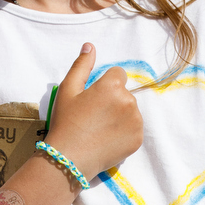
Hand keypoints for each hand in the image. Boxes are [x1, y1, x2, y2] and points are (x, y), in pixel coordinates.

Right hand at [44, 43, 141, 180]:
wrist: (70, 158)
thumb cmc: (66, 122)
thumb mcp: (68, 90)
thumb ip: (81, 66)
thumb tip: (90, 46)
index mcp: (112, 85)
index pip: (118, 74)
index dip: (105, 85)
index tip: (93, 99)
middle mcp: (129, 100)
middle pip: (124, 93)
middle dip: (113, 100)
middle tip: (94, 116)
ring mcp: (136, 121)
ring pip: (130, 111)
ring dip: (120, 115)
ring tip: (100, 129)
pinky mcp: (138, 139)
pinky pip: (134, 129)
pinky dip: (124, 132)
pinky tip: (107, 139)